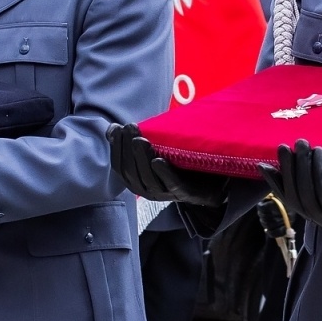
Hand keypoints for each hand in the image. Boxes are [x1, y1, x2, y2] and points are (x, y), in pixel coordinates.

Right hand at [106, 124, 228, 206]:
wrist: (209, 182)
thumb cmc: (176, 163)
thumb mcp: (153, 150)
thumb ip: (133, 141)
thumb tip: (112, 129)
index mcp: (136, 181)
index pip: (119, 166)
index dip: (116, 148)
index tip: (118, 128)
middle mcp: (147, 189)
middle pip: (132, 172)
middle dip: (128, 149)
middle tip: (130, 127)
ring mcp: (165, 193)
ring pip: (148, 179)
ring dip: (142, 158)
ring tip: (140, 139)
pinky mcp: (184, 193)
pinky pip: (171, 184)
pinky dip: (164, 173)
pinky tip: (158, 161)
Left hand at [258, 140, 321, 236]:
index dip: (319, 173)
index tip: (320, 150)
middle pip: (305, 195)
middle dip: (301, 167)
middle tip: (301, 142)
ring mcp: (311, 216)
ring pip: (292, 197)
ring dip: (286, 171)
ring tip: (285, 148)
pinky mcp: (302, 209)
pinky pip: (285, 197)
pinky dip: (274, 182)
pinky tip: (264, 166)